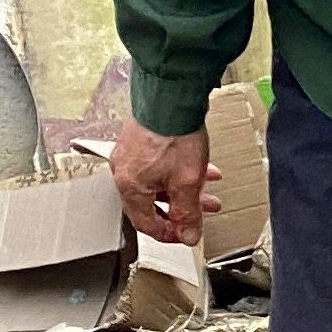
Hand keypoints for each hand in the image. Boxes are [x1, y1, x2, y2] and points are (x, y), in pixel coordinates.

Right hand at [110, 120, 220, 244]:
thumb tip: (188, 235)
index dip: (167, 233)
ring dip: (182, 190)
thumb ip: (188, 212)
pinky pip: (157, 165)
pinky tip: (199, 168)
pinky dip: (177, 172)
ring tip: (206, 191)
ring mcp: (130, 154)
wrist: (169, 96)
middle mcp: (124, 171)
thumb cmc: (173, 134)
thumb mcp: (187, 182)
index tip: (183, 235)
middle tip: (197, 215)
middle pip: (151, 203)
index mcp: (130, 187)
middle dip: (179, 210)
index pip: (144, 223)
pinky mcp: (139, 139)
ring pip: (157, 182)